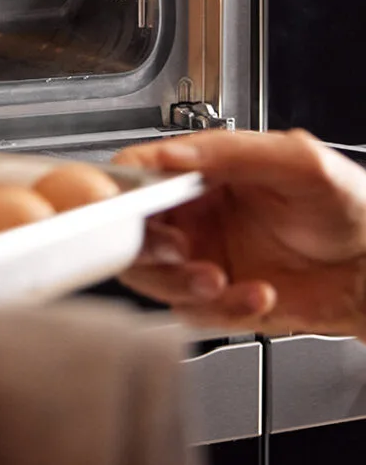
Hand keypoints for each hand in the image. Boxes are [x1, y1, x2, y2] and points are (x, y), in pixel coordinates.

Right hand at [115, 130, 365, 336]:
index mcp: (198, 172)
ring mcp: (200, 258)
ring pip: (152, 278)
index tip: (130, 210)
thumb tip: (171, 154)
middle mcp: (192, 214)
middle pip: (129, 232)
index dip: (121, 193)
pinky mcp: (216, 300)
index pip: (134, 173)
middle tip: (178, 251)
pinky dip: (224, 310)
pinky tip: (259, 295)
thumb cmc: (348, 207)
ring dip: (182, 285)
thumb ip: (231, 151)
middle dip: (148, 250)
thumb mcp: (297, 161)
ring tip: (221, 281)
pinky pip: (193, 314)